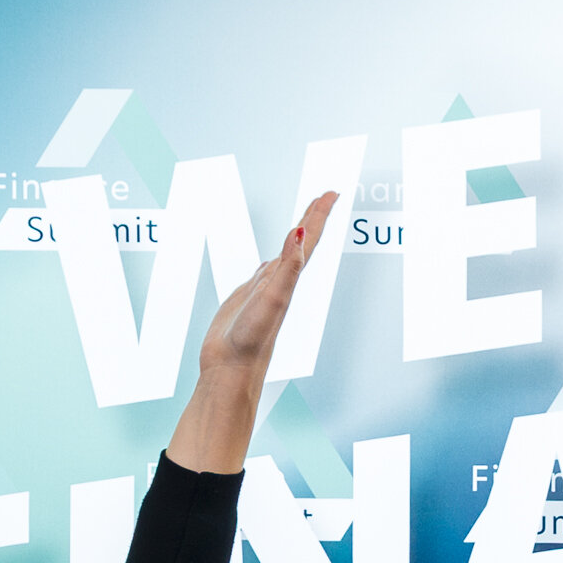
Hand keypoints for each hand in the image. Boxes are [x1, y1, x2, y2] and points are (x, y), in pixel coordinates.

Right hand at [175, 189, 340, 471]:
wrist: (230, 370)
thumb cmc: (252, 341)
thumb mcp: (273, 298)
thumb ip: (287, 267)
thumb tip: (300, 233)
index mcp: (288, 279)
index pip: (308, 239)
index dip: (319, 214)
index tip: (332, 192)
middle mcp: (280, 283)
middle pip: (299, 243)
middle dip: (312, 217)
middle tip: (324, 195)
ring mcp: (263, 291)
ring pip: (282, 256)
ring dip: (293, 237)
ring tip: (302, 220)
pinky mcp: (246, 300)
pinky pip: (262, 274)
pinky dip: (268, 261)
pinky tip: (269, 260)